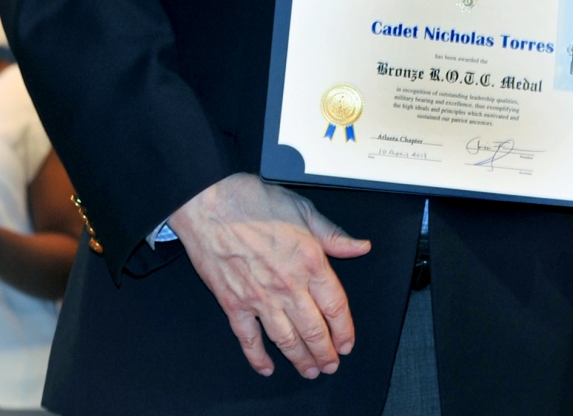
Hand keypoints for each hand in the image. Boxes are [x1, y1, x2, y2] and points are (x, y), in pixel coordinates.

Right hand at [167, 173, 370, 379]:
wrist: (212, 205)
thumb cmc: (255, 203)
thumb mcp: (306, 211)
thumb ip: (334, 235)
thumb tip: (360, 246)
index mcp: (310, 262)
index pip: (335, 306)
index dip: (344, 329)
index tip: (347, 342)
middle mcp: (288, 285)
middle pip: (313, 329)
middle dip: (325, 352)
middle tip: (330, 364)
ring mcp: (259, 298)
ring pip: (286, 339)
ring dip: (299, 358)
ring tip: (309, 370)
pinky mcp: (233, 304)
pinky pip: (248, 339)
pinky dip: (258, 357)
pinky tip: (267, 366)